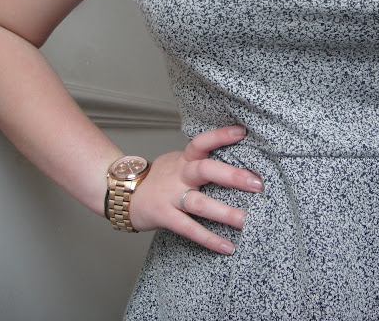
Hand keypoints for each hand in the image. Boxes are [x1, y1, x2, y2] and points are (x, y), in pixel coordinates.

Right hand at [128, 126, 262, 254]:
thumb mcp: (178, 163)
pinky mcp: (164, 217)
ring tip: (247, 220)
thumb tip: (240, 163)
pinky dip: (209, 239)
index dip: (220, 136)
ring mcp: (170, 196)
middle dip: (232, 176)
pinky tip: (228, 246)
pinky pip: (189, 228)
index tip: (242, 132)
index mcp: (184, 159)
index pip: (201, 142)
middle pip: (205, 170)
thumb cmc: (160, 178)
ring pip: (200, 203)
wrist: (121, 194)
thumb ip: (202, 162)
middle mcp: (179, 175)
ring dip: (225, 213)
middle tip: (257, 183)